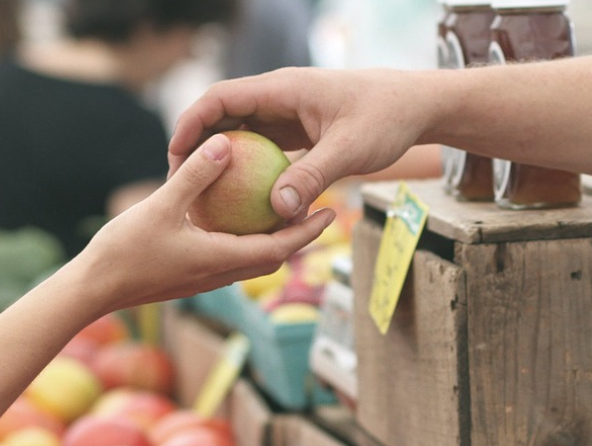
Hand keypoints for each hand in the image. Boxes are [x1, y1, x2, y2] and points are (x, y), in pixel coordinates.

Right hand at [77, 133, 335, 313]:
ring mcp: (205, 278)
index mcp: (222, 260)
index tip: (331, 212)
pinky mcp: (190, 276)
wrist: (93, 290)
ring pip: (251, 259)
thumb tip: (225, 144)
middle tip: (319, 209)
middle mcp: (220, 274)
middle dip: (299, 236)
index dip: (308, 231)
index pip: (279, 248)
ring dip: (272, 239)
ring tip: (284, 211)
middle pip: (272, 256)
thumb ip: (195, 176)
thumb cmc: (124, 251)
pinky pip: (228, 257)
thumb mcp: (161, 206)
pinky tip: (235, 218)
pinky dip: (244, 240)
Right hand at [168, 67, 430, 219]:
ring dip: (222, 160)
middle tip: (180, 183)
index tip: (175, 156)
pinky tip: (242, 202)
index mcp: (283, 89)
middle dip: (198, 146)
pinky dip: (249, 171)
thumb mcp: (350, 150)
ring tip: (203, 196)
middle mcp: (279, 98)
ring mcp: (288, 114)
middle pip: (223, 116)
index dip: (192, 124)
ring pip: (242, 134)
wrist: (416, 107)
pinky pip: (264, 149)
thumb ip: (312, 177)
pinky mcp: (298, 131)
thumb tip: (277, 210)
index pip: (221, 98)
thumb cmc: (386, 118)